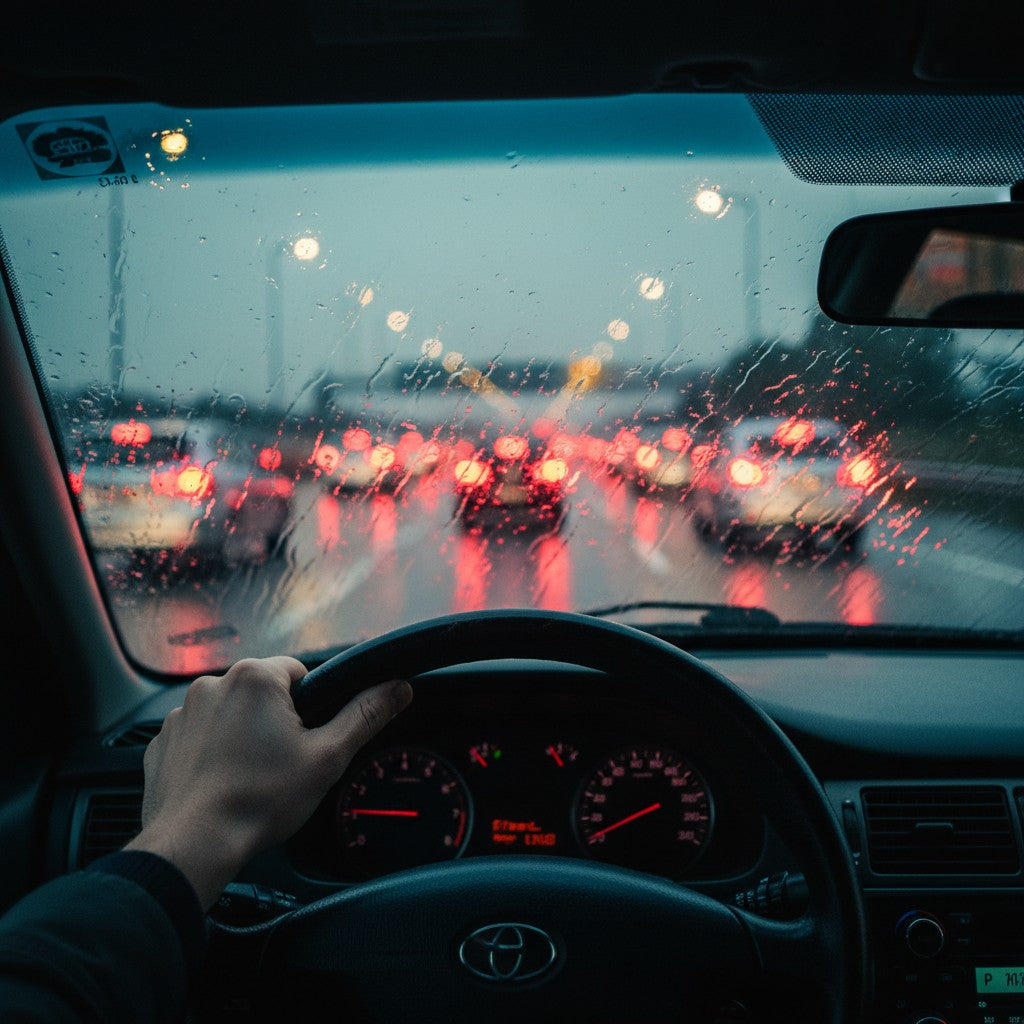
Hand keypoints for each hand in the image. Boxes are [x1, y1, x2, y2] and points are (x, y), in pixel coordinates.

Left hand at [126, 656, 411, 908]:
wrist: (194, 846)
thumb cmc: (261, 800)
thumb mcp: (327, 758)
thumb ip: (365, 716)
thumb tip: (399, 688)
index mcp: (255, 677)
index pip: (298, 672)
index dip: (311, 707)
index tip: (307, 740)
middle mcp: (212, 684)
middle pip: (262, 692)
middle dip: (275, 720)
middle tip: (282, 762)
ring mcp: (181, 713)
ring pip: (229, 713)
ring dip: (242, 734)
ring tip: (250, 776)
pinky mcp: (162, 742)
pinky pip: (198, 736)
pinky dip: (211, 752)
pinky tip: (222, 783)